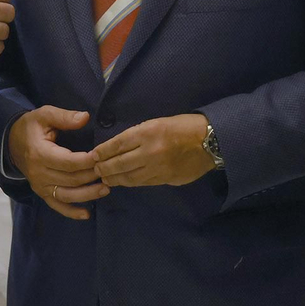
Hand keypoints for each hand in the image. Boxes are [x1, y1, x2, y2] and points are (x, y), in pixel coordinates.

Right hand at [7, 106, 106, 219]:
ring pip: (67, 195)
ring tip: (106, 189)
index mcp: (40, 154)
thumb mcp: (45, 115)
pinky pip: (57, 206)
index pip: (68, 162)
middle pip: (71, 179)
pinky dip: (72, 212)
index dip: (87, 161)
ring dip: (88, 194)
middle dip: (92, 176)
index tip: (103, 156)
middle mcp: (39, 174)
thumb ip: (64, 117)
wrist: (12, 142)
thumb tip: (85, 117)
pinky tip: (87, 214)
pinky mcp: (42, 193)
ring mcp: (40, 186)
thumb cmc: (31, 127)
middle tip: (111, 170)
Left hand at [90, 113, 214, 187]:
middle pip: (120, 163)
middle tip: (95, 170)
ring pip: (130, 177)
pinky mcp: (166, 179)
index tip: (93, 155)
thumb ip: (139, 135)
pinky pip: (143, 183)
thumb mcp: (158, 122)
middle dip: (104, 168)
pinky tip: (124, 182)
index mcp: (148, 132)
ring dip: (115, 179)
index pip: (117, 144)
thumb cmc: (183, 126)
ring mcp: (158, 167)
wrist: (210, 141)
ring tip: (106, 179)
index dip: (103, 152)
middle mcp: (150, 151)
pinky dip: (131, 183)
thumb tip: (118, 148)